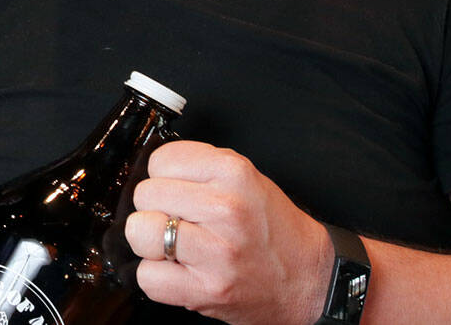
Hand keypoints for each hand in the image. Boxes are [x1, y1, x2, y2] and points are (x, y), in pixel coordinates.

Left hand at [125, 140, 333, 324]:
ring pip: (140, 232)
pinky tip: (180, 271)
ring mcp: (216, 251)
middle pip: (145, 195)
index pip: (160, 160)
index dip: (164, 177)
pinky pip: (148, 277)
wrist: (311, 280)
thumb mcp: (247, 178)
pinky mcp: (207, 289)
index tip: (179, 190)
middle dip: (156, 208)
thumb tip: (152, 171)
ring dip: (150, 242)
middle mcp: (225, 208)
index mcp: (233, 173)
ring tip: (175, 245)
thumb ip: (201, 169)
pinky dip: (156, 277)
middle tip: (180, 221)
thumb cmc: (274, 230)